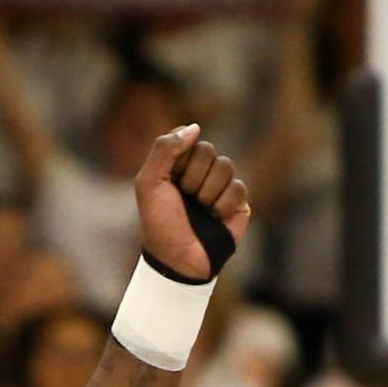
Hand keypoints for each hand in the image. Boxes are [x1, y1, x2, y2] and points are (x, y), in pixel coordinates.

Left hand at [134, 125, 249, 282]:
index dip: (179, 157)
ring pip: (225, 166)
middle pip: (207, 150)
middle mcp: (199, 172)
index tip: (170, 179)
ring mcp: (220, 186)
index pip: (187, 137)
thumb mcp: (149, 183)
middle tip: (184, 199)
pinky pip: (238, 187)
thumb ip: (164, 148)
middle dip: (192, 177)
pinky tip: (215, 219)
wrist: (179, 260)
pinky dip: (223, 205)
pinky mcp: (237, 202)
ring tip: (200, 210)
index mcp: (177, 164)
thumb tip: (195, 126)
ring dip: (208, 192)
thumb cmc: (160, 224)